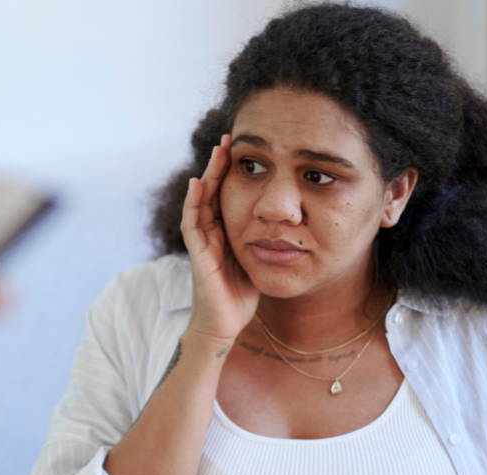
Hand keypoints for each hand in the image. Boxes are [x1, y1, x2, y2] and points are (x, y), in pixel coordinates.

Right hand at [180, 134, 258, 345]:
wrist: (225, 324)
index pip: (227, 193)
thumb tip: (294, 222)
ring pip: (201, 201)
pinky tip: (198, 183)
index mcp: (226, 231)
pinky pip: (192, 224)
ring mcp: (202, 243)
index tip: (245, 148)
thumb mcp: (261, 258)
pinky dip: (194, 203)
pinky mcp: (198, 255)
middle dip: (219, 164)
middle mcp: (211, 233)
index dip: (233, 171)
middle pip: (212, 190)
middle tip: (228, 138)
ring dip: (207, 175)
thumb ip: (267, 239)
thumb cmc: (242, 295)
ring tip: (216, 152)